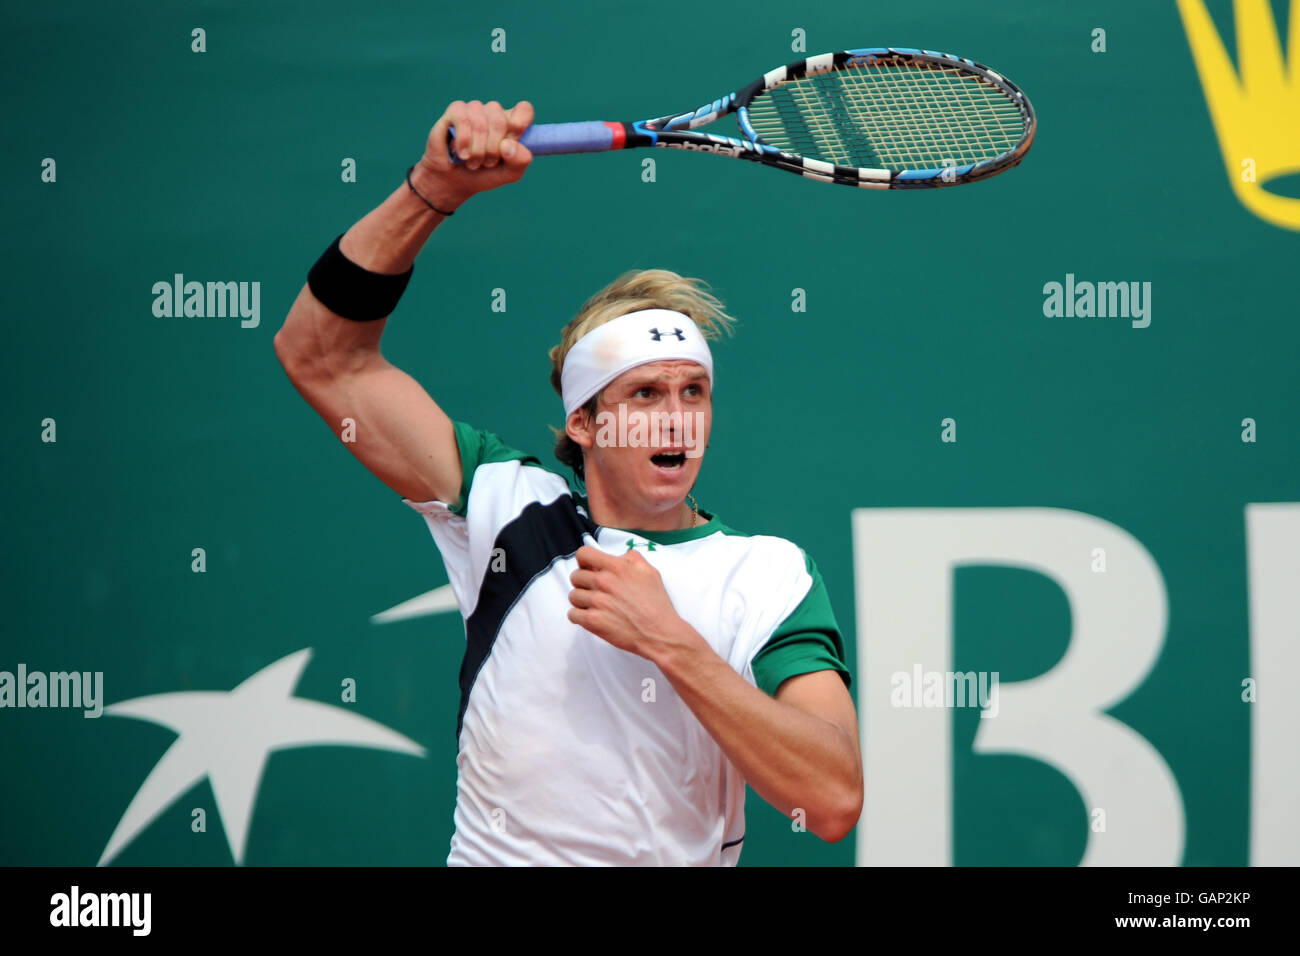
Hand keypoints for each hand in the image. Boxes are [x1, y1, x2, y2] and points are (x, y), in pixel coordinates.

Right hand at [416, 99, 534, 210]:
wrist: (455, 181)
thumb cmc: (485, 174)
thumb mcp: (509, 173)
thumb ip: (519, 161)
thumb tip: (508, 145)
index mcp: (511, 123)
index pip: (524, 110)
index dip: (518, 127)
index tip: (508, 145)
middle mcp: (494, 112)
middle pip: (500, 121)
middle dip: (493, 150)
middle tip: (487, 163)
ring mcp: (475, 109)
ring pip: (481, 122)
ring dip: (477, 150)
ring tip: (473, 161)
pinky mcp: (455, 110)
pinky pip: (463, 120)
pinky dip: (464, 141)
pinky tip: (462, 153)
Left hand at [567, 545, 689, 659]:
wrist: (660, 633)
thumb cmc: (656, 605)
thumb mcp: (650, 572)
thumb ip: (632, 558)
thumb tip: (619, 556)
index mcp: (616, 567)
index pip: (583, 554)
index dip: (584, 561)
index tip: (589, 569)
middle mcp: (604, 582)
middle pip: (575, 576)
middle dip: (583, 583)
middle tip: (595, 591)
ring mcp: (597, 602)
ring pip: (573, 596)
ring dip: (582, 601)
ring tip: (596, 606)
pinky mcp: (592, 621)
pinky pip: (572, 614)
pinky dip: (580, 617)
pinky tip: (592, 617)